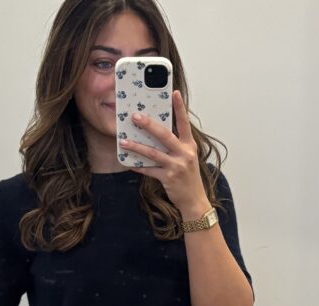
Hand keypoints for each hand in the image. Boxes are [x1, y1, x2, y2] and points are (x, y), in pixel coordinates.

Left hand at [119, 90, 206, 215]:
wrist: (194, 200)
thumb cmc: (188, 177)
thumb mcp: (187, 157)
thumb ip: (176, 145)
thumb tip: (156, 133)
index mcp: (189, 145)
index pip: (184, 122)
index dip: (179, 107)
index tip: (173, 93)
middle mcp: (185, 153)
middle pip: (165, 135)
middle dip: (149, 125)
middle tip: (135, 116)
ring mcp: (177, 166)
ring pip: (153, 153)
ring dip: (137, 146)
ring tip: (124, 141)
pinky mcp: (168, 178)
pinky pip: (149, 170)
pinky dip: (138, 166)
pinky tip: (129, 163)